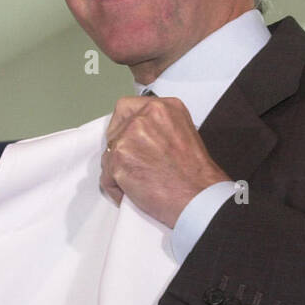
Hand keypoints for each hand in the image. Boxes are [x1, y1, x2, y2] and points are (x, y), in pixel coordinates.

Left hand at [100, 96, 230, 227]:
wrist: (198, 197)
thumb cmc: (195, 174)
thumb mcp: (183, 132)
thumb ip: (158, 127)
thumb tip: (138, 135)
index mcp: (162, 107)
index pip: (126, 107)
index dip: (124, 126)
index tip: (127, 139)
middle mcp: (143, 117)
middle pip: (114, 130)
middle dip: (118, 148)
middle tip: (130, 163)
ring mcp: (128, 138)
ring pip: (108, 154)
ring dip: (117, 170)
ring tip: (136, 183)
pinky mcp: (118, 161)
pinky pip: (106, 176)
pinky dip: (115, 188)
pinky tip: (131, 193)